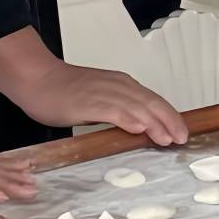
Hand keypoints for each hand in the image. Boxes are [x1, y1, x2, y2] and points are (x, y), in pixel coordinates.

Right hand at [10, 57, 192, 146]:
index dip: (170, 116)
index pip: (154, 101)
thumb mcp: (100, 101)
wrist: (37, 78)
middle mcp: (118, 86)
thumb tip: (138, 129)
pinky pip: (113, 110)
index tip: (181, 132)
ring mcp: (104, 92)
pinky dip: (128, 119)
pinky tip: (139, 128)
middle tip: (181, 139)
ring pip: (137, 107)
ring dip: (155, 123)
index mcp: (122, 85)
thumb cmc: (64, 92)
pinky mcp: (88, 101)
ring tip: (167, 138)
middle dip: (169, 121)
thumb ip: (119, 111)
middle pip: (151, 103)